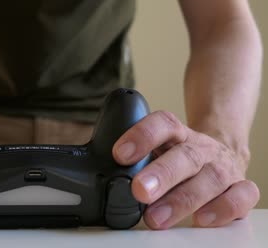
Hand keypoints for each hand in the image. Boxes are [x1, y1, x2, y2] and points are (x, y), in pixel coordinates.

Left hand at [112, 110, 259, 228]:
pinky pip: (240, 197)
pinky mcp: (240, 187)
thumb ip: (136, 160)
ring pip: (208, 179)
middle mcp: (200, 148)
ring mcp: (221, 168)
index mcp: (176, 134)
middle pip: (184, 156)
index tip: (120, 154)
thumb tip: (104, 176)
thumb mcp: (157, 149)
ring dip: (182, 199)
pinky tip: (202, 219)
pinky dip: (224, 208)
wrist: (220, 155)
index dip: (142, 135)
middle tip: (139, 190)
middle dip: (161, 174)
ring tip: (156, 217)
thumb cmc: (178, 156)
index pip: (162, 124)